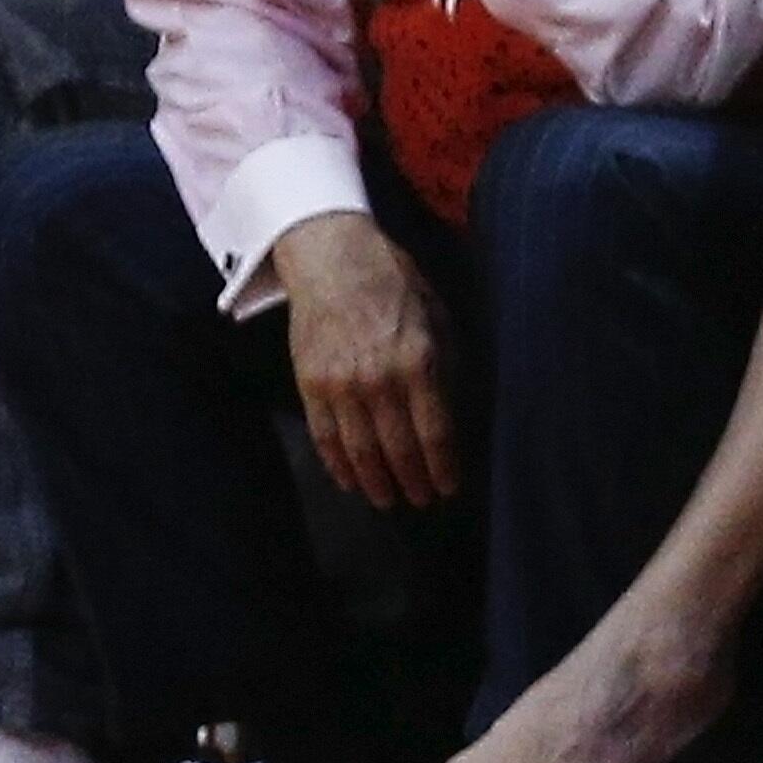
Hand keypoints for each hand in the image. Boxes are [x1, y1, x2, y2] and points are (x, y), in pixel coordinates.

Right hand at [273, 214, 458, 509]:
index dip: (443, 466)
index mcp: (420, 363)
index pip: (436, 432)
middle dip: (413, 481)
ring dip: (376, 482)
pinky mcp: (311, 385)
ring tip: (388, 500)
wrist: (334, 261)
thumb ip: (445, 366)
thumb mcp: (439, 318)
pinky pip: (325, 436)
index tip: (449, 488)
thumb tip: (451, 409)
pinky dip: (337, 464)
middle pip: (399, 448)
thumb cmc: (397, 286)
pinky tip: (349, 480)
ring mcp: (342, 385)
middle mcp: (381, 380)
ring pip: (360, 450)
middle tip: (422, 502)